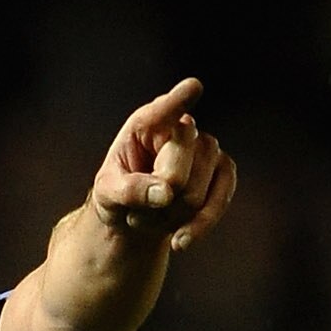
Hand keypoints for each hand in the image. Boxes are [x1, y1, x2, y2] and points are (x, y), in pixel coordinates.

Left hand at [91, 78, 235, 254]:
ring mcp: (208, 148)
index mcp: (147, 123)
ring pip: (195, 196)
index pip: (164, 111)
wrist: (136, 212)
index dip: (178, 101)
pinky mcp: (224, 171)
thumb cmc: (117, 193)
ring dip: (170, 219)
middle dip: (156, 204)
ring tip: (151, 216)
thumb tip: (167, 192)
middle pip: (176, 175)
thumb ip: (129, 190)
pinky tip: (180, 242)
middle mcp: (183, 129)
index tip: (193, 88)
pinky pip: (220, 201)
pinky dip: (199, 227)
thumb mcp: (107, 194)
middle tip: (136, 211)